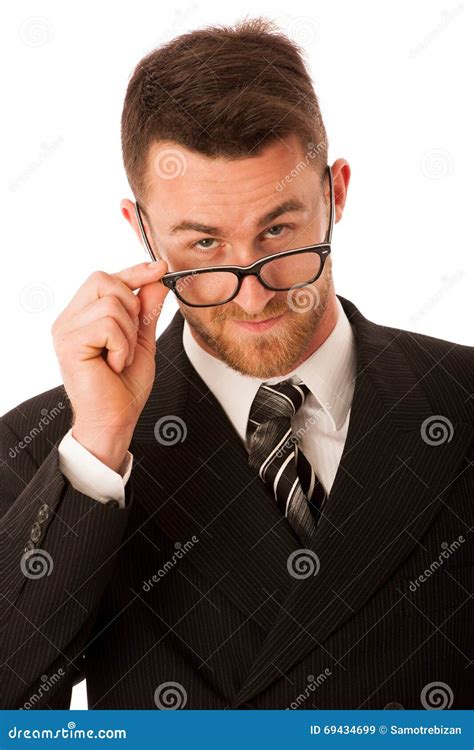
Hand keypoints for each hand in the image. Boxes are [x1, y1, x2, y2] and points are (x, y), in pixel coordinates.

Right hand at [52, 260, 168, 470]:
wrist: (114, 421)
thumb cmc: (123, 388)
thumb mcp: (142, 341)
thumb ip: (146, 311)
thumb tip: (157, 280)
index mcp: (82, 316)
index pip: (105, 279)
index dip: (134, 270)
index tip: (160, 268)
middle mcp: (69, 319)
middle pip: (104, 280)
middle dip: (131, 307)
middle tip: (129, 340)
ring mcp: (65, 330)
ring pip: (111, 303)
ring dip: (127, 334)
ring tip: (120, 358)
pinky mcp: (69, 343)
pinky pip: (107, 324)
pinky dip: (121, 346)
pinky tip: (114, 364)